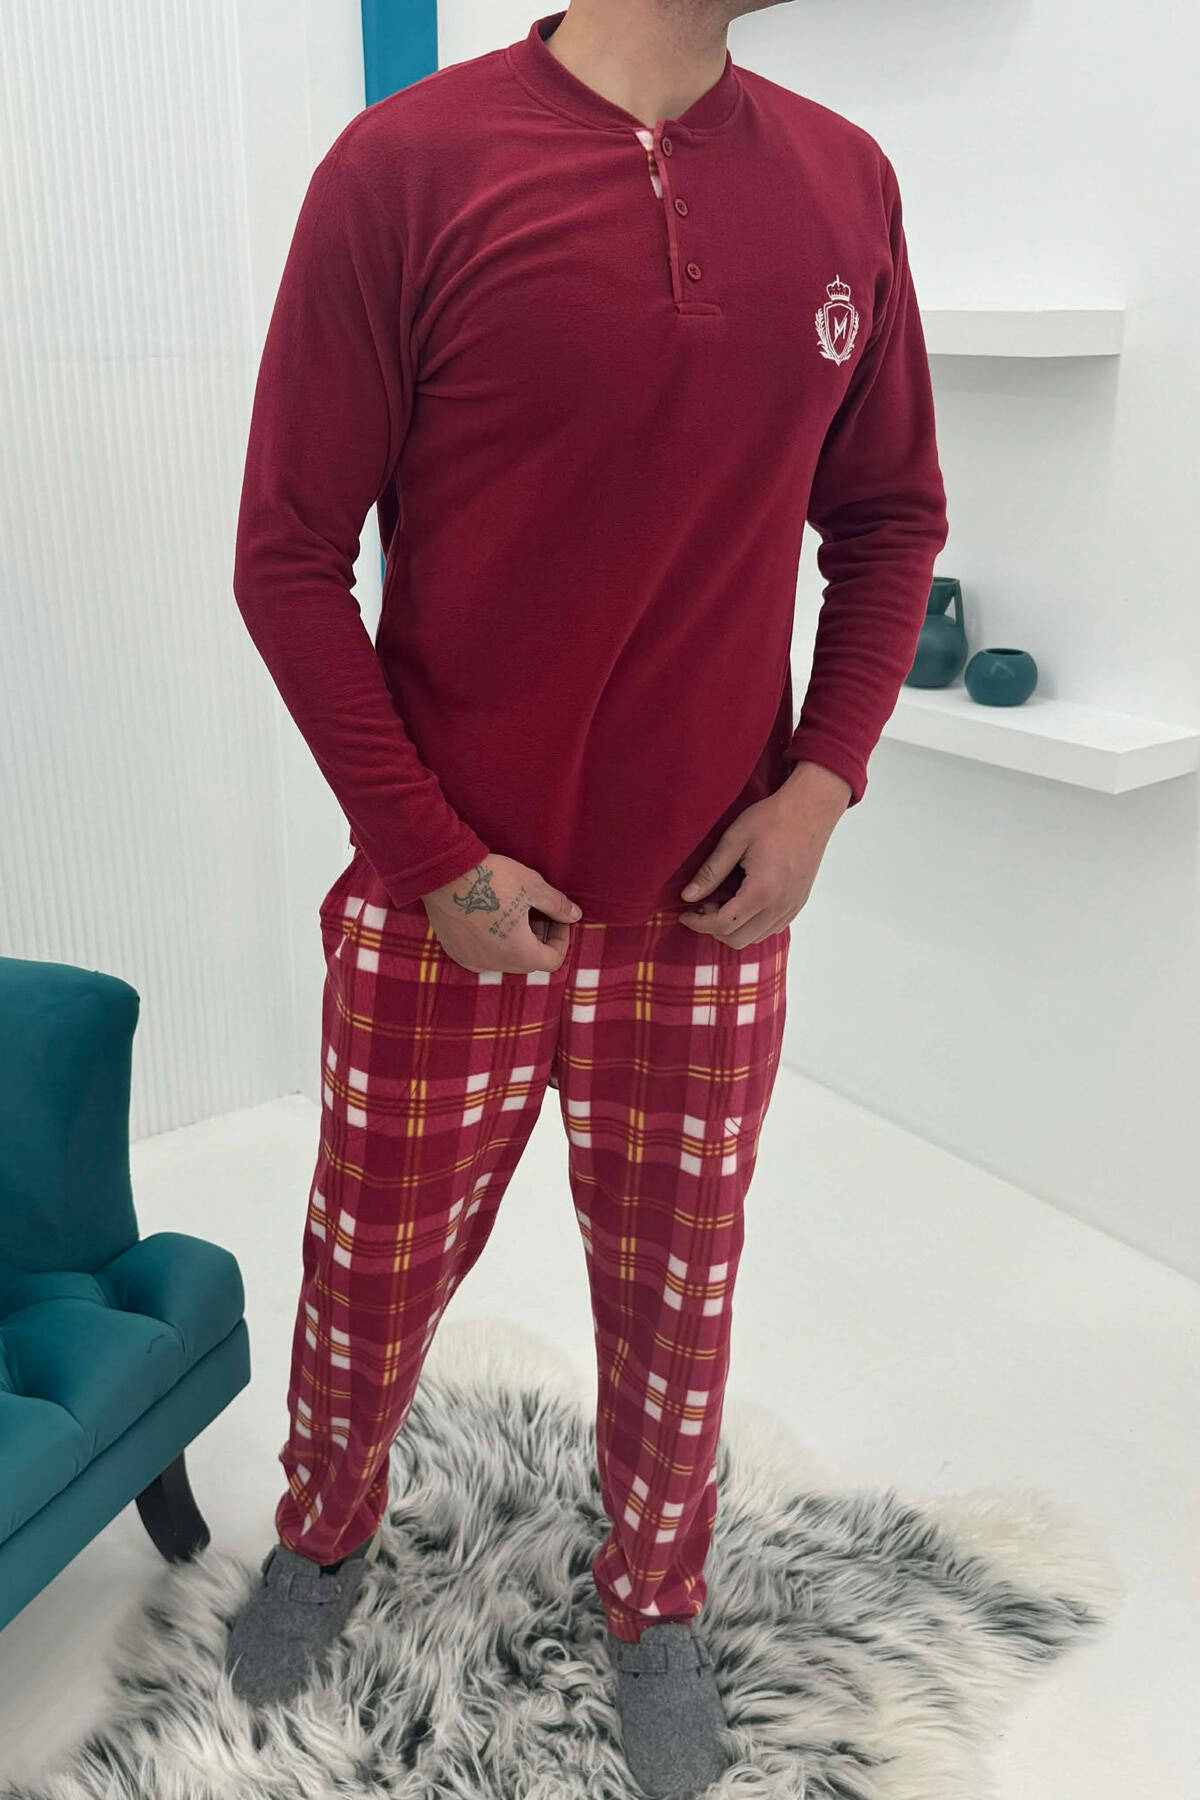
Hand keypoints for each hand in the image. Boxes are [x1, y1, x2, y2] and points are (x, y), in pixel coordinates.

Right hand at [422, 853, 581, 972]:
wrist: (443, 873)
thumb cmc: (493, 878)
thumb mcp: (533, 886)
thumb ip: (557, 905)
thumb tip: (575, 915)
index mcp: (519, 953)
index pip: (553, 960)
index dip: (562, 939)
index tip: (557, 917)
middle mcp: (495, 964)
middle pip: (528, 961)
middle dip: (539, 938)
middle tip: (537, 911)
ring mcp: (471, 960)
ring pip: (504, 959)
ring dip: (516, 941)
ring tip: (513, 911)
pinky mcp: (454, 951)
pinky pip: (482, 954)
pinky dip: (493, 942)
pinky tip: (490, 916)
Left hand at [677, 761, 851, 946]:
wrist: (811, 808)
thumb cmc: (773, 818)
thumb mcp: (734, 839)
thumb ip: (710, 871)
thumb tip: (688, 896)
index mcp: (762, 891)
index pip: (723, 924)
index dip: (698, 923)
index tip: (684, 914)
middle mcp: (780, 906)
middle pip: (738, 940)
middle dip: (714, 928)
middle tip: (703, 905)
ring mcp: (792, 906)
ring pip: (756, 938)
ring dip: (734, 928)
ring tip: (722, 901)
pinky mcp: (798, 902)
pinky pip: (772, 928)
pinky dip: (752, 925)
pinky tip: (743, 901)